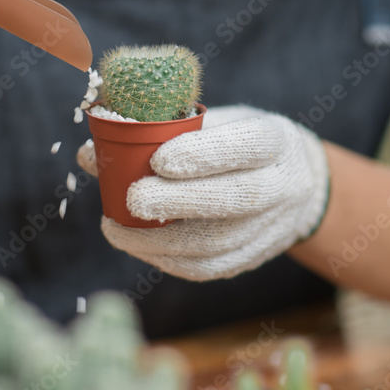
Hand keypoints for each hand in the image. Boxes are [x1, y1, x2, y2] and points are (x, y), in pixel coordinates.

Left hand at [77, 105, 329, 279]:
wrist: (299, 185)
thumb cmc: (237, 142)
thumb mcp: (213, 121)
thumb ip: (159, 133)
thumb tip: (90, 154)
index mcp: (275, 140)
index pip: (246, 146)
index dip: (204, 155)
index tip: (159, 160)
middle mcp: (282, 186)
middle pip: (234, 199)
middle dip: (178, 202)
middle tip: (132, 198)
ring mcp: (272, 227)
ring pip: (218, 243)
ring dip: (161, 240)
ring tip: (116, 228)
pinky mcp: (254, 258)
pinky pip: (210, 267)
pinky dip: (168, 260)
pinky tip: (138, 246)